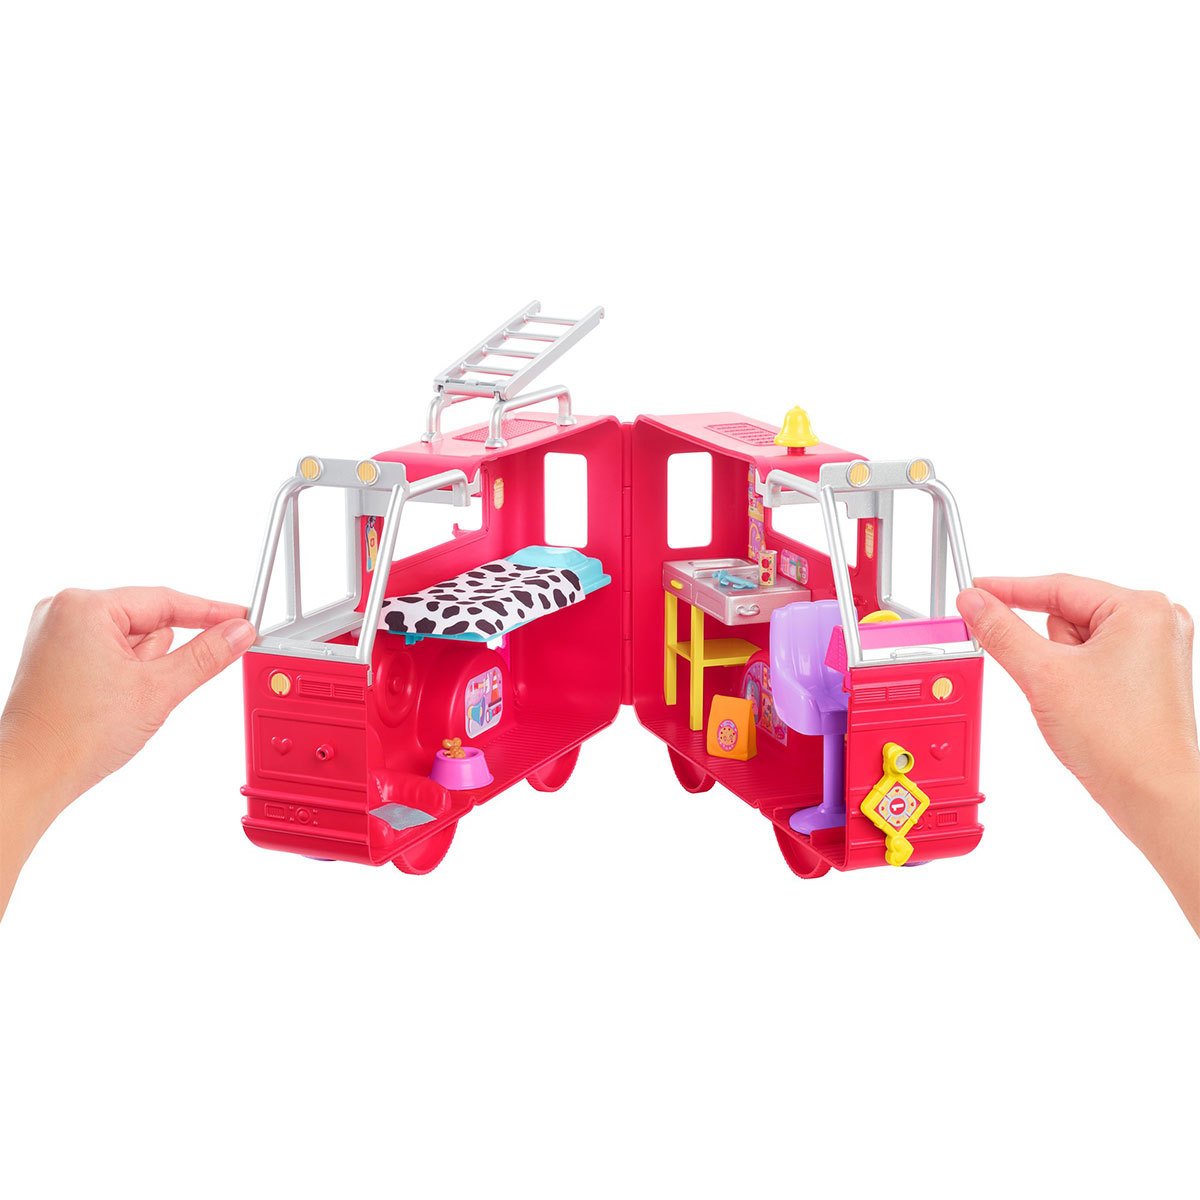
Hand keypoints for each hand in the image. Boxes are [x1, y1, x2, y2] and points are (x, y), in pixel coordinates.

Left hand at [0, 588, 255, 917]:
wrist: (32, 776)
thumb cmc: (74, 736)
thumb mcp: (159, 689)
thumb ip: (207, 655)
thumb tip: (238, 632)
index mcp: (84, 607)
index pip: (165, 600)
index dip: (210, 612)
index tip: (241, 620)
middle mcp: (65, 612)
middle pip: (148, 620)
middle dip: (164, 656)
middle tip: (160, 687)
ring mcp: (57, 635)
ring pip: (132, 640)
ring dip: (145, 669)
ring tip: (127, 703)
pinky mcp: (58, 657)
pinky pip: (111, 653)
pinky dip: (126, 675)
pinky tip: (116, 704)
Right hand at [956, 575, 1198, 932]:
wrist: (1151, 794)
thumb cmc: (1121, 740)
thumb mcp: (1042, 675)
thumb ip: (1000, 631)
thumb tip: (974, 603)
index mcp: (1141, 609)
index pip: (1057, 587)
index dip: (1009, 590)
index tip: (976, 591)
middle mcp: (1155, 623)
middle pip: (1067, 615)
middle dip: (1046, 649)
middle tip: (1051, 682)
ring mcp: (1155, 651)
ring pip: (1076, 641)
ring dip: (1060, 668)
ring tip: (1073, 702)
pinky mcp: (1148, 676)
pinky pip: (1092, 661)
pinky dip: (1074, 679)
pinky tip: (1082, 706)